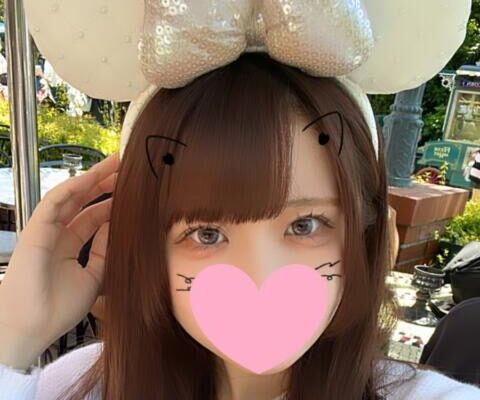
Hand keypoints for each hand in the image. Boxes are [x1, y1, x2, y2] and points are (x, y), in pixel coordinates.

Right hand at [0, 152, 118, 368]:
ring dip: (91, 178)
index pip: (92, 216)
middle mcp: (57, 234)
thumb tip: (114, 226)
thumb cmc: (59, 307)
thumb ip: (103, 250)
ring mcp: (45, 230)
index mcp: (69, 246)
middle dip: (104, 184)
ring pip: (70, 196)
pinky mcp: (35, 230)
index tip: (132, 191)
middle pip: (83, 201)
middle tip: (125, 168)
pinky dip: (73, 188)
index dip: (110, 202)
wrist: (33, 327)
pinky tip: (92, 176)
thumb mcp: (93, 276)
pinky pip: (54, 202)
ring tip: (114, 164)